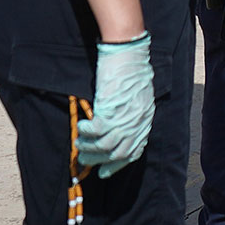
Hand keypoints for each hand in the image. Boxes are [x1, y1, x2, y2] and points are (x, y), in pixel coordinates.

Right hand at [75, 33, 155, 177]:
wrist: (128, 53)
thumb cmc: (130, 70)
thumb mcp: (136, 97)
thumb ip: (130, 114)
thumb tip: (115, 129)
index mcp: (145, 118)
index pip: (135, 150)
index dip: (118, 164)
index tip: (104, 171)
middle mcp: (138, 121)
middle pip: (118, 152)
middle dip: (99, 160)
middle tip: (85, 159)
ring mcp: (125, 116)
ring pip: (105, 146)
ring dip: (89, 149)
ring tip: (79, 143)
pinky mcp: (111, 109)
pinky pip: (95, 131)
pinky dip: (85, 132)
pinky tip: (80, 126)